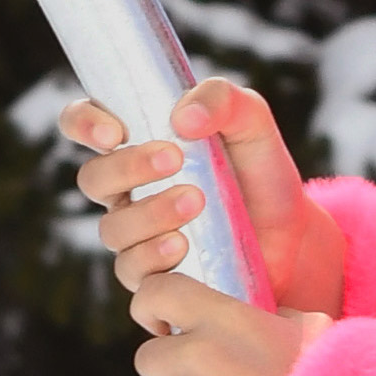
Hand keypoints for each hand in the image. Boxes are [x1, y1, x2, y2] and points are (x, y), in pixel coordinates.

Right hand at [61, 78, 343, 322]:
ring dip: (149, 213)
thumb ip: (223, 100)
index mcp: (137, 143)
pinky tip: (184, 246)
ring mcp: (137, 235)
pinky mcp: (155, 275)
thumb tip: (183, 115)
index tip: (115, 131)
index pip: (82, 124)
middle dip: (126, 167)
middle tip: (173, 159)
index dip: (83, 123)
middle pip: (92, 179)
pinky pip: (131, 271)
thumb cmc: (261, 173)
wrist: (293, 236)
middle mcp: (128, 190)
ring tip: (196, 202)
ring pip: (112, 228)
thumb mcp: (252, 123)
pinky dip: (154, 257)